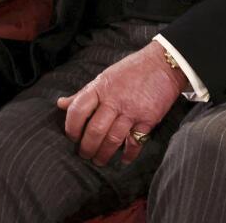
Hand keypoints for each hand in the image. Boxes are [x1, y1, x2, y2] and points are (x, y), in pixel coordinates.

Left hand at [56, 42, 187, 166]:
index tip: (72, 137)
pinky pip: (135, 142)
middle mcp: (115, 100)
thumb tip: (60, 104)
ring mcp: (132, 111)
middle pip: (95, 130)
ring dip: (104, 154)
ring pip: (112, 140)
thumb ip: (84, 93)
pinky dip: (129, 154)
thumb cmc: (132, 69)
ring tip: (99, 161)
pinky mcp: (148, 119)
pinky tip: (124, 159)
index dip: (71, 127)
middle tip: (84, 155)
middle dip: (87, 148)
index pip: (78, 110)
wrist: (164, 63)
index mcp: (101, 88)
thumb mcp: (105, 77)